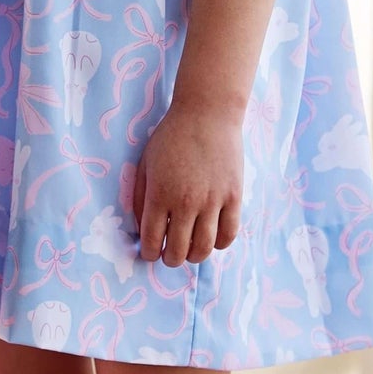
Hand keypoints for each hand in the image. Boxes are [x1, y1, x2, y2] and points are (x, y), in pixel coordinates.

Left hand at [132, 104, 242, 266]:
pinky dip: (219, 244)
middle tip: (169, 255)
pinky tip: (211, 239)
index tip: (150, 252)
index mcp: (159, 194)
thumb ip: (139, 196)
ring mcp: (212, 201)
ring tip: (189, 251)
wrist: (207, 114)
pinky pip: (228, 234)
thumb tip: (141, 228)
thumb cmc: (171, 137)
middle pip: (177, 250)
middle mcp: (185, 202)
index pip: (151, 240)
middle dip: (170, 259)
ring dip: (194, 256)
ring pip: (204, 248)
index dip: (148, 253)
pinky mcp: (233, 197)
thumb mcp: (145, 163)